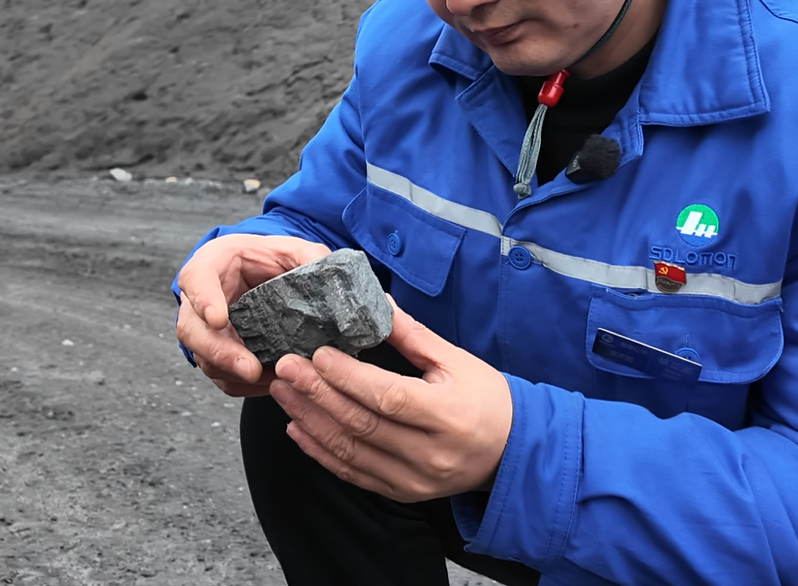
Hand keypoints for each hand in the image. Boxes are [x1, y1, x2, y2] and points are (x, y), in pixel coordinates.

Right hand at [175, 234, 330, 396]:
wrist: (257, 275)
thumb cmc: (266, 259)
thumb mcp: (289, 249)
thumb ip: (308, 256)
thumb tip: (327, 270)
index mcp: (212, 264)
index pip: (197, 278)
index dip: (204, 299)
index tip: (219, 319)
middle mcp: (198, 300)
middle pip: (191, 329)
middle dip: (219, 352)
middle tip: (249, 368)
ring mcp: (203, 330)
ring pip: (204, 358)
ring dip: (234, 374)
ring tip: (268, 379)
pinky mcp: (213, 354)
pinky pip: (221, 376)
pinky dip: (243, 384)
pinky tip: (270, 383)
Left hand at [269, 298, 513, 502]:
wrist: (512, 451)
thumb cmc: (488, 399)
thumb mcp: (457, 360)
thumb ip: (413, 336)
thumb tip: (375, 303)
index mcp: (448, 414)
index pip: (388, 396)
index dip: (348, 377)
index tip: (317, 354)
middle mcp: (430, 453)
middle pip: (362, 424)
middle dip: (317, 394)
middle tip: (286, 368)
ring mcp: (415, 479)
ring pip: (351, 452)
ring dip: (311, 420)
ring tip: (284, 393)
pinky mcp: (403, 493)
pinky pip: (354, 474)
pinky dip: (321, 452)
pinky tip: (299, 428)